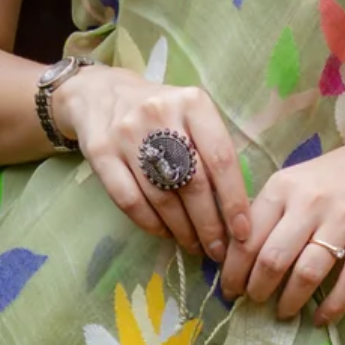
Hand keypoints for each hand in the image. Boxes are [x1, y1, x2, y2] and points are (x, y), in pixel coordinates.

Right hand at [57, 63, 252, 268]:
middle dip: (209, 224)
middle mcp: (160, 114)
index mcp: (193, 103)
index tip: (243, 232)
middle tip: (218, 250)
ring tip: (195, 246)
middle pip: (192, 183)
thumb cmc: (161, 113)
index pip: (221, 159)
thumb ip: (213, 151)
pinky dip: (151, 224)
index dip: (234, 201)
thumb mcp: (193, 116)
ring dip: (182, 230)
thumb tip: (237, 209)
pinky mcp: (100, 152)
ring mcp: (127, 134)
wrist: (101, 94)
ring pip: (161, 196)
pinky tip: (165, 233)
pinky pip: (129, 200)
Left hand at [222, 122, 344, 325]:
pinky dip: (333, 306)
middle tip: (255, 303)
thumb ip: (272, 210)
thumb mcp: (299, 179)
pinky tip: (322, 318)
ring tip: (283, 313)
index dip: (233, 270)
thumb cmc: (343, 171)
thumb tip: (238, 252)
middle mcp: (310, 202)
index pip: (246, 237)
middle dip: (257, 290)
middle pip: (272, 259)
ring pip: (307, 273)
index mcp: (284, 186)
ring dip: (290, 301)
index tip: (230, 289)